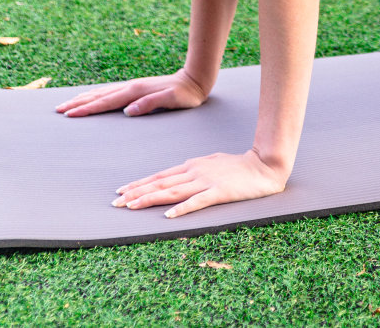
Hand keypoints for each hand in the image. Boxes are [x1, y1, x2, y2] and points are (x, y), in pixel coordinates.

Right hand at [54, 69, 208, 117]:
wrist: (194, 80)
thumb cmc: (186, 94)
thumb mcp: (172, 100)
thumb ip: (151, 104)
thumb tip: (128, 111)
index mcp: (135, 92)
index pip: (106, 102)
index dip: (87, 109)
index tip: (70, 114)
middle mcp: (130, 87)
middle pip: (98, 96)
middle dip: (77, 103)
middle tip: (58, 110)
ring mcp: (131, 87)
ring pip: (101, 93)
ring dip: (83, 98)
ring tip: (67, 104)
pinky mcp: (135, 89)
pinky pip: (109, 93)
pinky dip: (95, 96)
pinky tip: (90, 98)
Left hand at [113, 148, 288, 217]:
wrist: (264, 166)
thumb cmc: (238, 166)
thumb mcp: (211, 163)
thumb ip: (193, 170)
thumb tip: (177, 177)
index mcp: (191, 166)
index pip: (160, 176)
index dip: (139, 184)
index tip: (121, 191)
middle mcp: (194, 172)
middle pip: (160, 184)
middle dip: (136, 193)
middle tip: (115, 202)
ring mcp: (206, 181)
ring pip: (172, 192)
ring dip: (150, 199)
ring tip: (131, 206)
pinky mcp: (219, 192)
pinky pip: (197, 202)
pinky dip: (181, 208)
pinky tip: (168, 215)